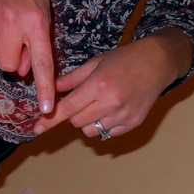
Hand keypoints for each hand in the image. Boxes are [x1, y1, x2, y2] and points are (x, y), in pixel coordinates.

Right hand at [0, 0, 55, 112]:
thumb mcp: (41, 12)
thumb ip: (36, 44)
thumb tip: (21, 73)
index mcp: (36, 22)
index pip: (42, 62)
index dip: (44, 87)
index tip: (46, 109)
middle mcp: (12, 21)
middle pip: (7, 66)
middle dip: (10, 59)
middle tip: (12, 42)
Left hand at [32, 28, 193, 138]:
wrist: (157, 63)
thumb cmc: (124, 60)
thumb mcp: (95, 63)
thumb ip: (72, 79)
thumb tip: (50, 89)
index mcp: (98, 85)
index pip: (68, 108)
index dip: (50, 118)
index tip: (36, 127)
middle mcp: (111, 102)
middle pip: (77, 122)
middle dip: (74, 114)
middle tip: (82, 100)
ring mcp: (123, 115)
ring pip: (91, 131)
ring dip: (88, 122)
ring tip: (98, 105)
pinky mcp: (133, 123)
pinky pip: (108, 134)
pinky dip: (104, 125)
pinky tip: (113, 110)